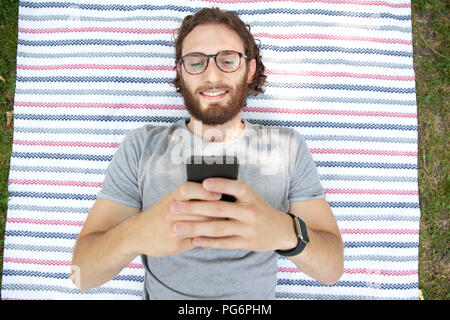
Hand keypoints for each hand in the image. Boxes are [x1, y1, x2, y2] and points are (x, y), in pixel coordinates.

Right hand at [134, 181, 222, 256]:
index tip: (220, 193)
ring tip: (229, 223)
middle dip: (217, 211)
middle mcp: (171, 211)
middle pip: (199, 209)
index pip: (187, 189)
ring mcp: (172, 227)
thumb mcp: (170, 200)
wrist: (137, 234)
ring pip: (200, 225)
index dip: (204, 191)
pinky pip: (196, 239)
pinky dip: (208, 237)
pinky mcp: (174, 242)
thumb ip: (189, 198)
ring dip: (216, 224)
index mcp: (171, 197)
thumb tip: (217, 194)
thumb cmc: (159, 214)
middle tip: (233, 211)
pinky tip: (218, 236)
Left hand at [168, 178, 297, 251]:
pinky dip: (208, 242)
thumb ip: (232, 192)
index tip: (203, 183)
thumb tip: (203, 186)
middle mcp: (249, 211)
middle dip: (193, 208)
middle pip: (218, 209)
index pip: (234, 187)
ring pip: (217, 228)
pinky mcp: (247, 243)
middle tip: (174, 206)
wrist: (281, 230)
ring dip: (195, 227)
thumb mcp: (251, 196)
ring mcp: (248, 228)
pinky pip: (224, 243)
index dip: (220, 184)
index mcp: (250, 195)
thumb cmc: (258, 209)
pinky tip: (193, 240)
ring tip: (176, 226)